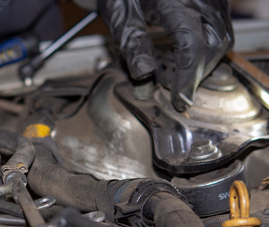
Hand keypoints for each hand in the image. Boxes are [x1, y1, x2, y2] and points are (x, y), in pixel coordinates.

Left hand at [97, 0, 232, 110]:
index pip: (192, 45)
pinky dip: (203, 50)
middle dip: (194, 73)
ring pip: (221, 39)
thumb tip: (145, 77)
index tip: (179, 101)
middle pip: (213, 45)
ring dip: (199, 63)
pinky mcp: (213, 2)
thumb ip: (132, 44)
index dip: (187, 78)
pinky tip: (177, 55)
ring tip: (168, 67)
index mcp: (176, 1)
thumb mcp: (121, 14)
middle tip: (168, 85)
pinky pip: (219, 30)